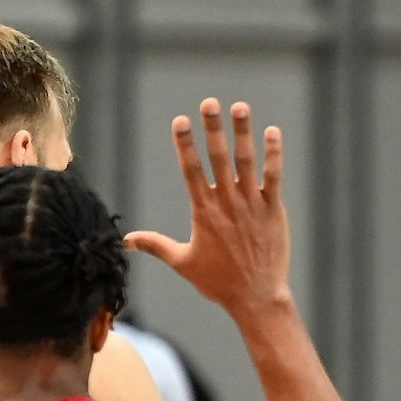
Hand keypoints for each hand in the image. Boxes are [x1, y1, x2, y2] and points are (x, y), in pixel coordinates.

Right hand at [126, 99, 291, 318]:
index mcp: (203, 212)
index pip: (191, 170)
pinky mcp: (274, 211)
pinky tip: (272, 132)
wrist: (256, 298)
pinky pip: (273, 177)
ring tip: (241, 107)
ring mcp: (252, 205)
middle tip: (209, 103)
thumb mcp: (183, 263)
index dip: (185, 144)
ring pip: (246, 162)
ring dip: (243, 133)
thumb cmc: (218, 283)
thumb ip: (155, 245)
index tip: (180, 120)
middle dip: (213, 128)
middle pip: (218, 158)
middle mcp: (227, 204)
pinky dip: (273, 155)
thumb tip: (126, 240)